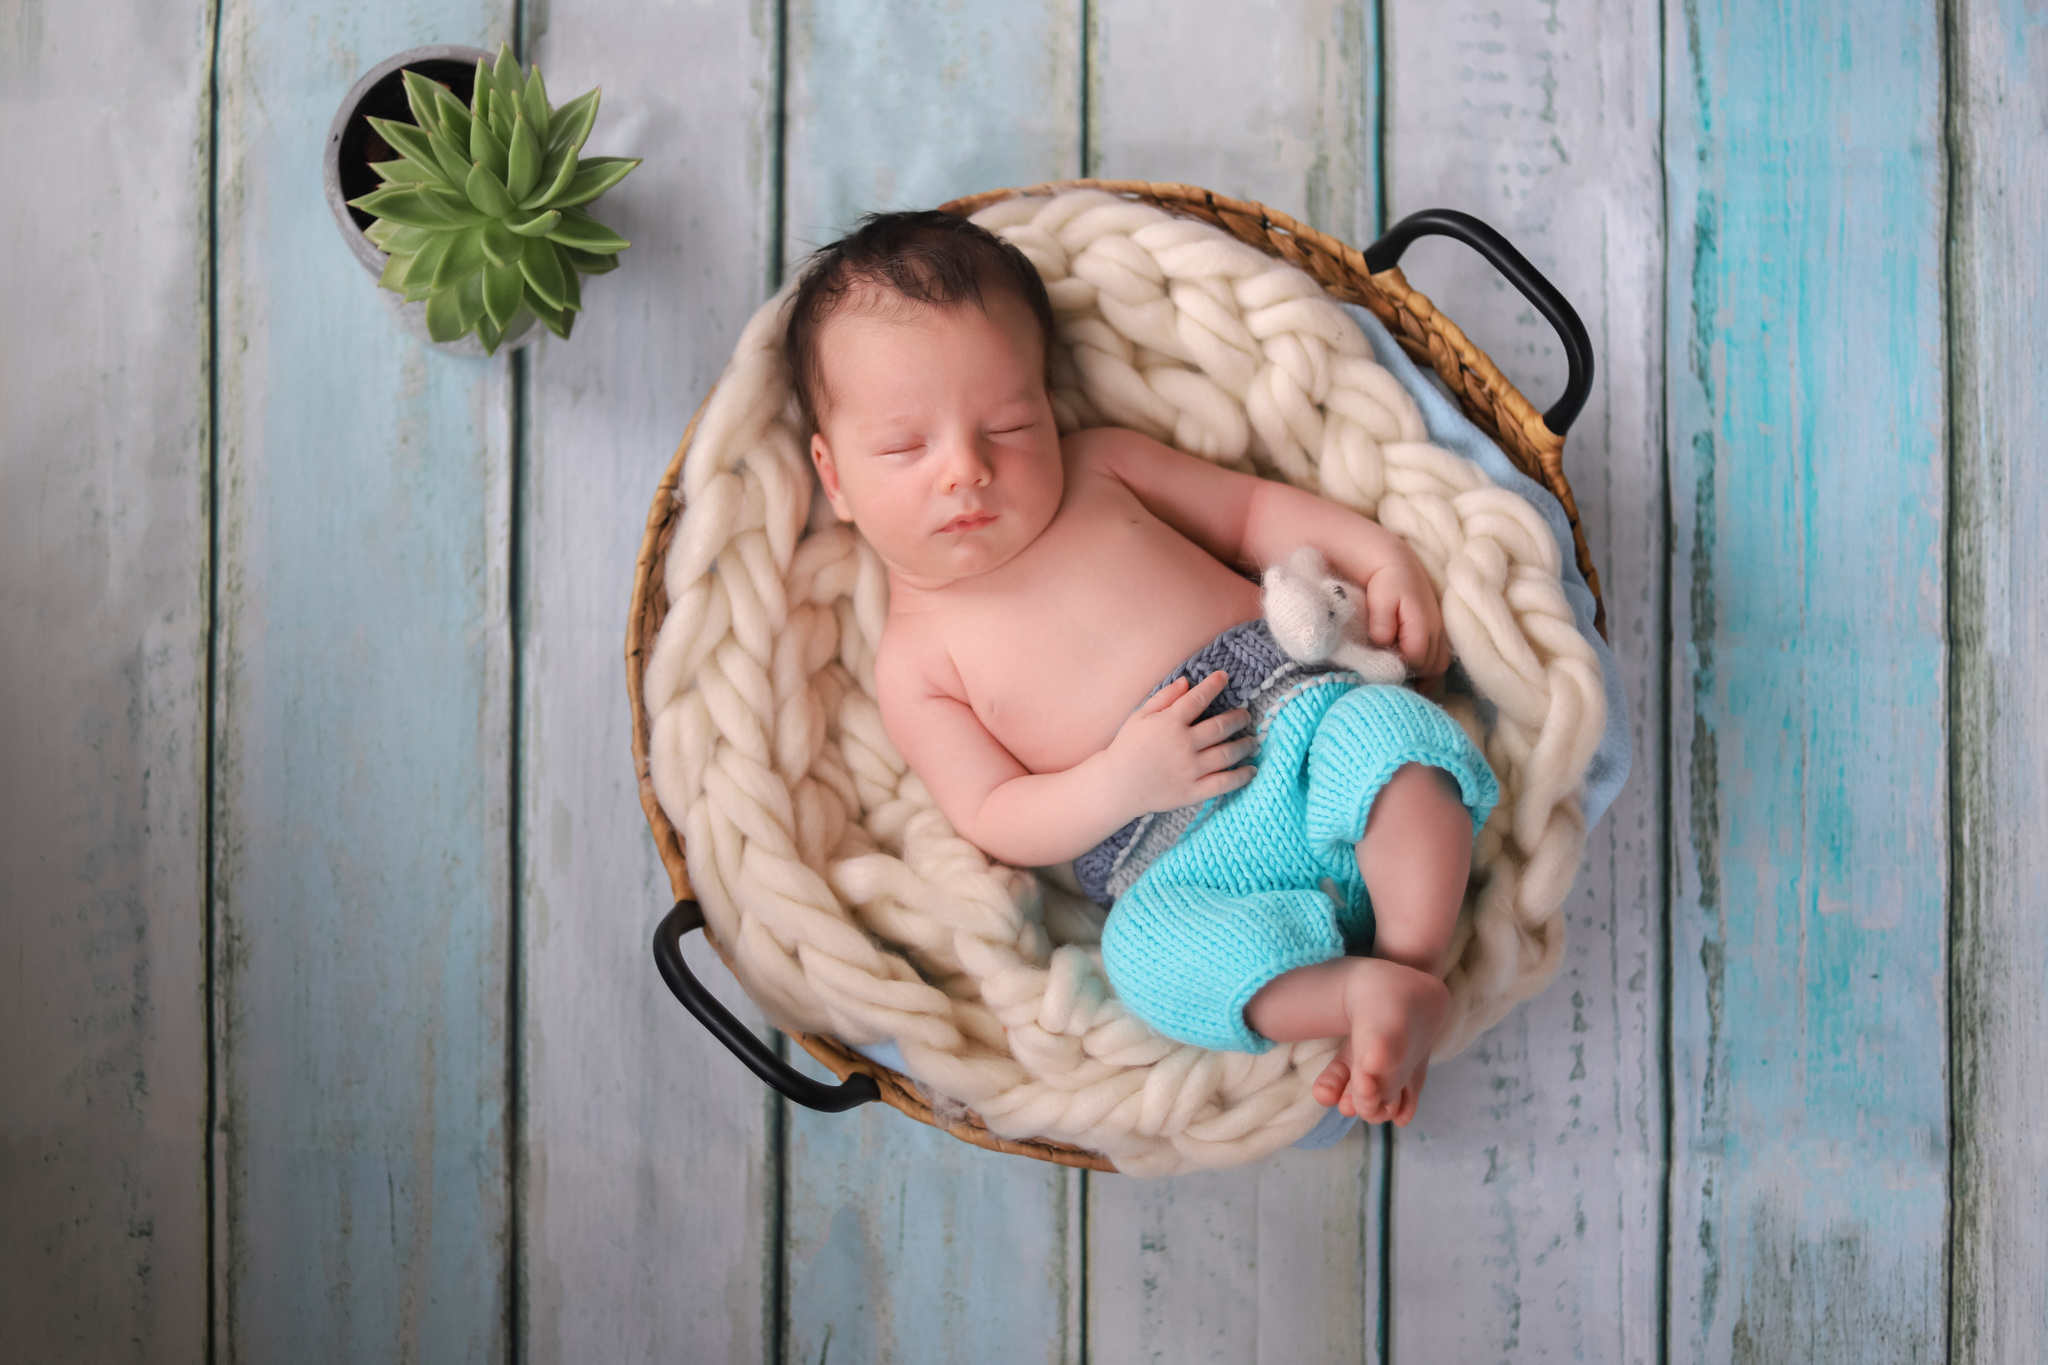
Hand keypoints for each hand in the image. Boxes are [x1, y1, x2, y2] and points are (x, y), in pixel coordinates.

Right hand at [1102, 669, 1256, 817]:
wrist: (1117, 785)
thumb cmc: (1127, 747)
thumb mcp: (1139, 717)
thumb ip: (1164, 698)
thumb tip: (1186, 682)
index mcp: (1169, 723)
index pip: (1198, 698)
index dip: (1214, 685)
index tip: (1225, 677)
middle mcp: (1184, 744)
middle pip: (1221, 727)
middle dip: (1238, 718)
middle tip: (1245, 716)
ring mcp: (1190, 769)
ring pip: (1227, 753)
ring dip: (1245, 745)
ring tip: (1252, 741)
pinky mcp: (1193, 791)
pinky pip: (1224, 783)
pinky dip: (1241, 776)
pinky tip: (1251, 770)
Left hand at [1361, 556, 1448, 677]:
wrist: (1398, 567)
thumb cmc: (1386, 583)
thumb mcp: (1380, 599)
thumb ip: (1382, 622)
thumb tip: (1383, 641)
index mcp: (1422, 623)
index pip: (1416, 658)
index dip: (1399, 667)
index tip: (1382, 669)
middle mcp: (1437, 630)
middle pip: (1431, 667)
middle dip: (1412, 675)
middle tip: (1391, 677)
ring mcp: (1440, 633)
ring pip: (1439, 666)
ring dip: (1423, 677)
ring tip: (1404, 683)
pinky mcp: (1439, 634)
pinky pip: (1440, 661)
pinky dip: (1429, 673)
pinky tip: (1416, 681)